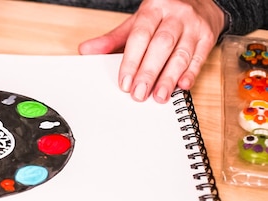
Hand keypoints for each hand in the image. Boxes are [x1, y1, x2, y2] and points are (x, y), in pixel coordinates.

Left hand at [78, 0, 225, 102]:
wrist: (201, 1)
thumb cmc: (162, 16)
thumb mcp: (136, 23)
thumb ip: (112, 39)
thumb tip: (86, 50)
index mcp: (153, 9)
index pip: (140, 36)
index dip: (131, 60)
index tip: (124, 82)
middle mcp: (175, 15)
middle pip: (161, 45)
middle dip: (149, 72)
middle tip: (138, 94)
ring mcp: (194, 25)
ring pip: (181, 53)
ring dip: (169, 77)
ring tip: (158, 96)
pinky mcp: (208, 36)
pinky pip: (199, 56)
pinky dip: (191, 73)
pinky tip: (182, 86)